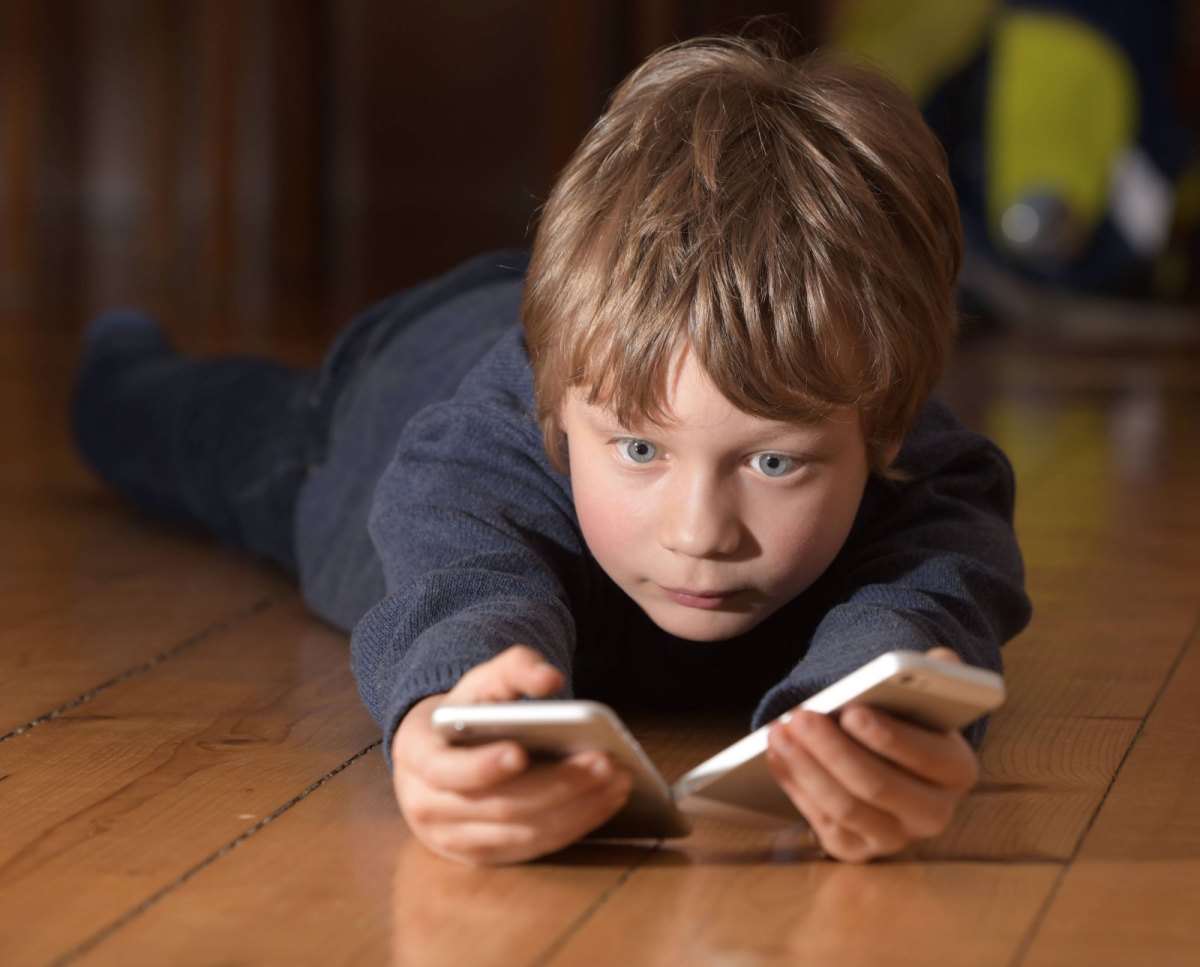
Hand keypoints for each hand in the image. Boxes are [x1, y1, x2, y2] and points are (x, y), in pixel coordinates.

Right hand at [390, 645, 632, 865]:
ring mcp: (455, 838)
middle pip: (499, 806)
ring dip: (575, 810)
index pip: (446, 771)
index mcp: (417, 756)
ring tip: (617, 781)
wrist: (440, 751)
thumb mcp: (482, 679)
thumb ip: (515, 668)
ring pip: (522, 833)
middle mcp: (428, 806)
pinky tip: (605, 802)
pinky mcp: (485, 856)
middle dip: (556, 785)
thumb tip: (551, 679)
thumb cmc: (466, 711)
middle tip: (603, 762)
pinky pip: (534, 848)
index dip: (482, 767)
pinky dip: (574, 827)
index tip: (520, 752)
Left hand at [766, 647, 980, 862]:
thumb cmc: (902, 719)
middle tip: (800, 717)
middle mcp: (933, 813)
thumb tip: (940, 659)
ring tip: (778, 731)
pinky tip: (775, 754)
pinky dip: (794, 785)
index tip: (852, 712)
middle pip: (878, 786)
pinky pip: (821, 822)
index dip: (888, 736)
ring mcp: (895, 838)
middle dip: (833, 750)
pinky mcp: (856, 850)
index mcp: (957, 770)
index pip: (926, 756)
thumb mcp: (924, 695)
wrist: (885, 759)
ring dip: (805, 767)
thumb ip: (935, 673)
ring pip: (844, 808)